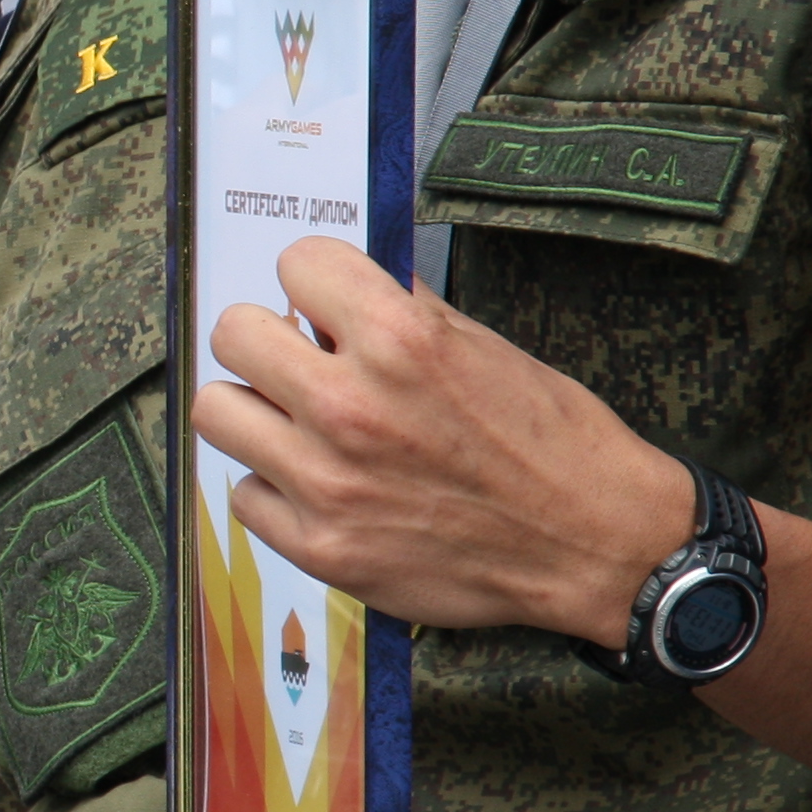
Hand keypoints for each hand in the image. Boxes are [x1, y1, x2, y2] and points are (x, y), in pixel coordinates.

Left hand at [187, 236, 697, 643]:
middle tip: (299, 361)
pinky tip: (321, 485)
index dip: (315, 282)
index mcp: (400, 340)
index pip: (295, 263)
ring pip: (218, 412)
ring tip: (300, 423)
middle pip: (232, 333)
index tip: (326, 305)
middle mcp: (351, 407)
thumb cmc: (551, 441)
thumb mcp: (482, 345)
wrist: (594, 543)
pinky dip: (276, 488)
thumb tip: (338, 289)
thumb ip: (403, 312)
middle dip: (268, 339)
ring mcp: (328, 482)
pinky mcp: (321, 547)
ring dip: (257, 411)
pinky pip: (244, 495)